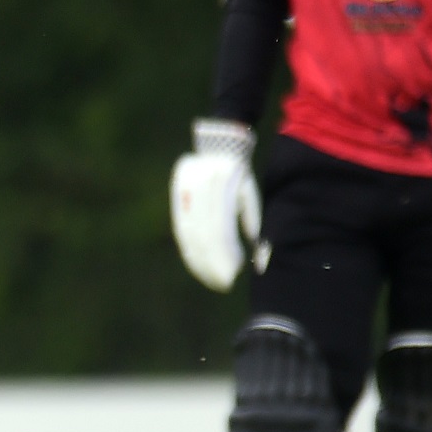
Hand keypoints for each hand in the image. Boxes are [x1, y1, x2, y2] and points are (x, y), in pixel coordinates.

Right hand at [169, 119, 260, 291]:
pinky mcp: (178, 202)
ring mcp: (185, 197)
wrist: (215, 148)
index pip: (220, 231)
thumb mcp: (249, 193)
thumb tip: (252, 248)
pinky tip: (197, 264)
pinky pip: (182, 231)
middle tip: (223, 283)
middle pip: (203, 237)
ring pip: (189, 236)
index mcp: (219, 191)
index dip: (225, 256)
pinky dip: (190, 250)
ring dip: (199, 261)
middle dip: (212, 264)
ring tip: (210, 278)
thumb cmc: (238, 174)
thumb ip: (250, 218)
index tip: (234, 274)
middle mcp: (198, 194)